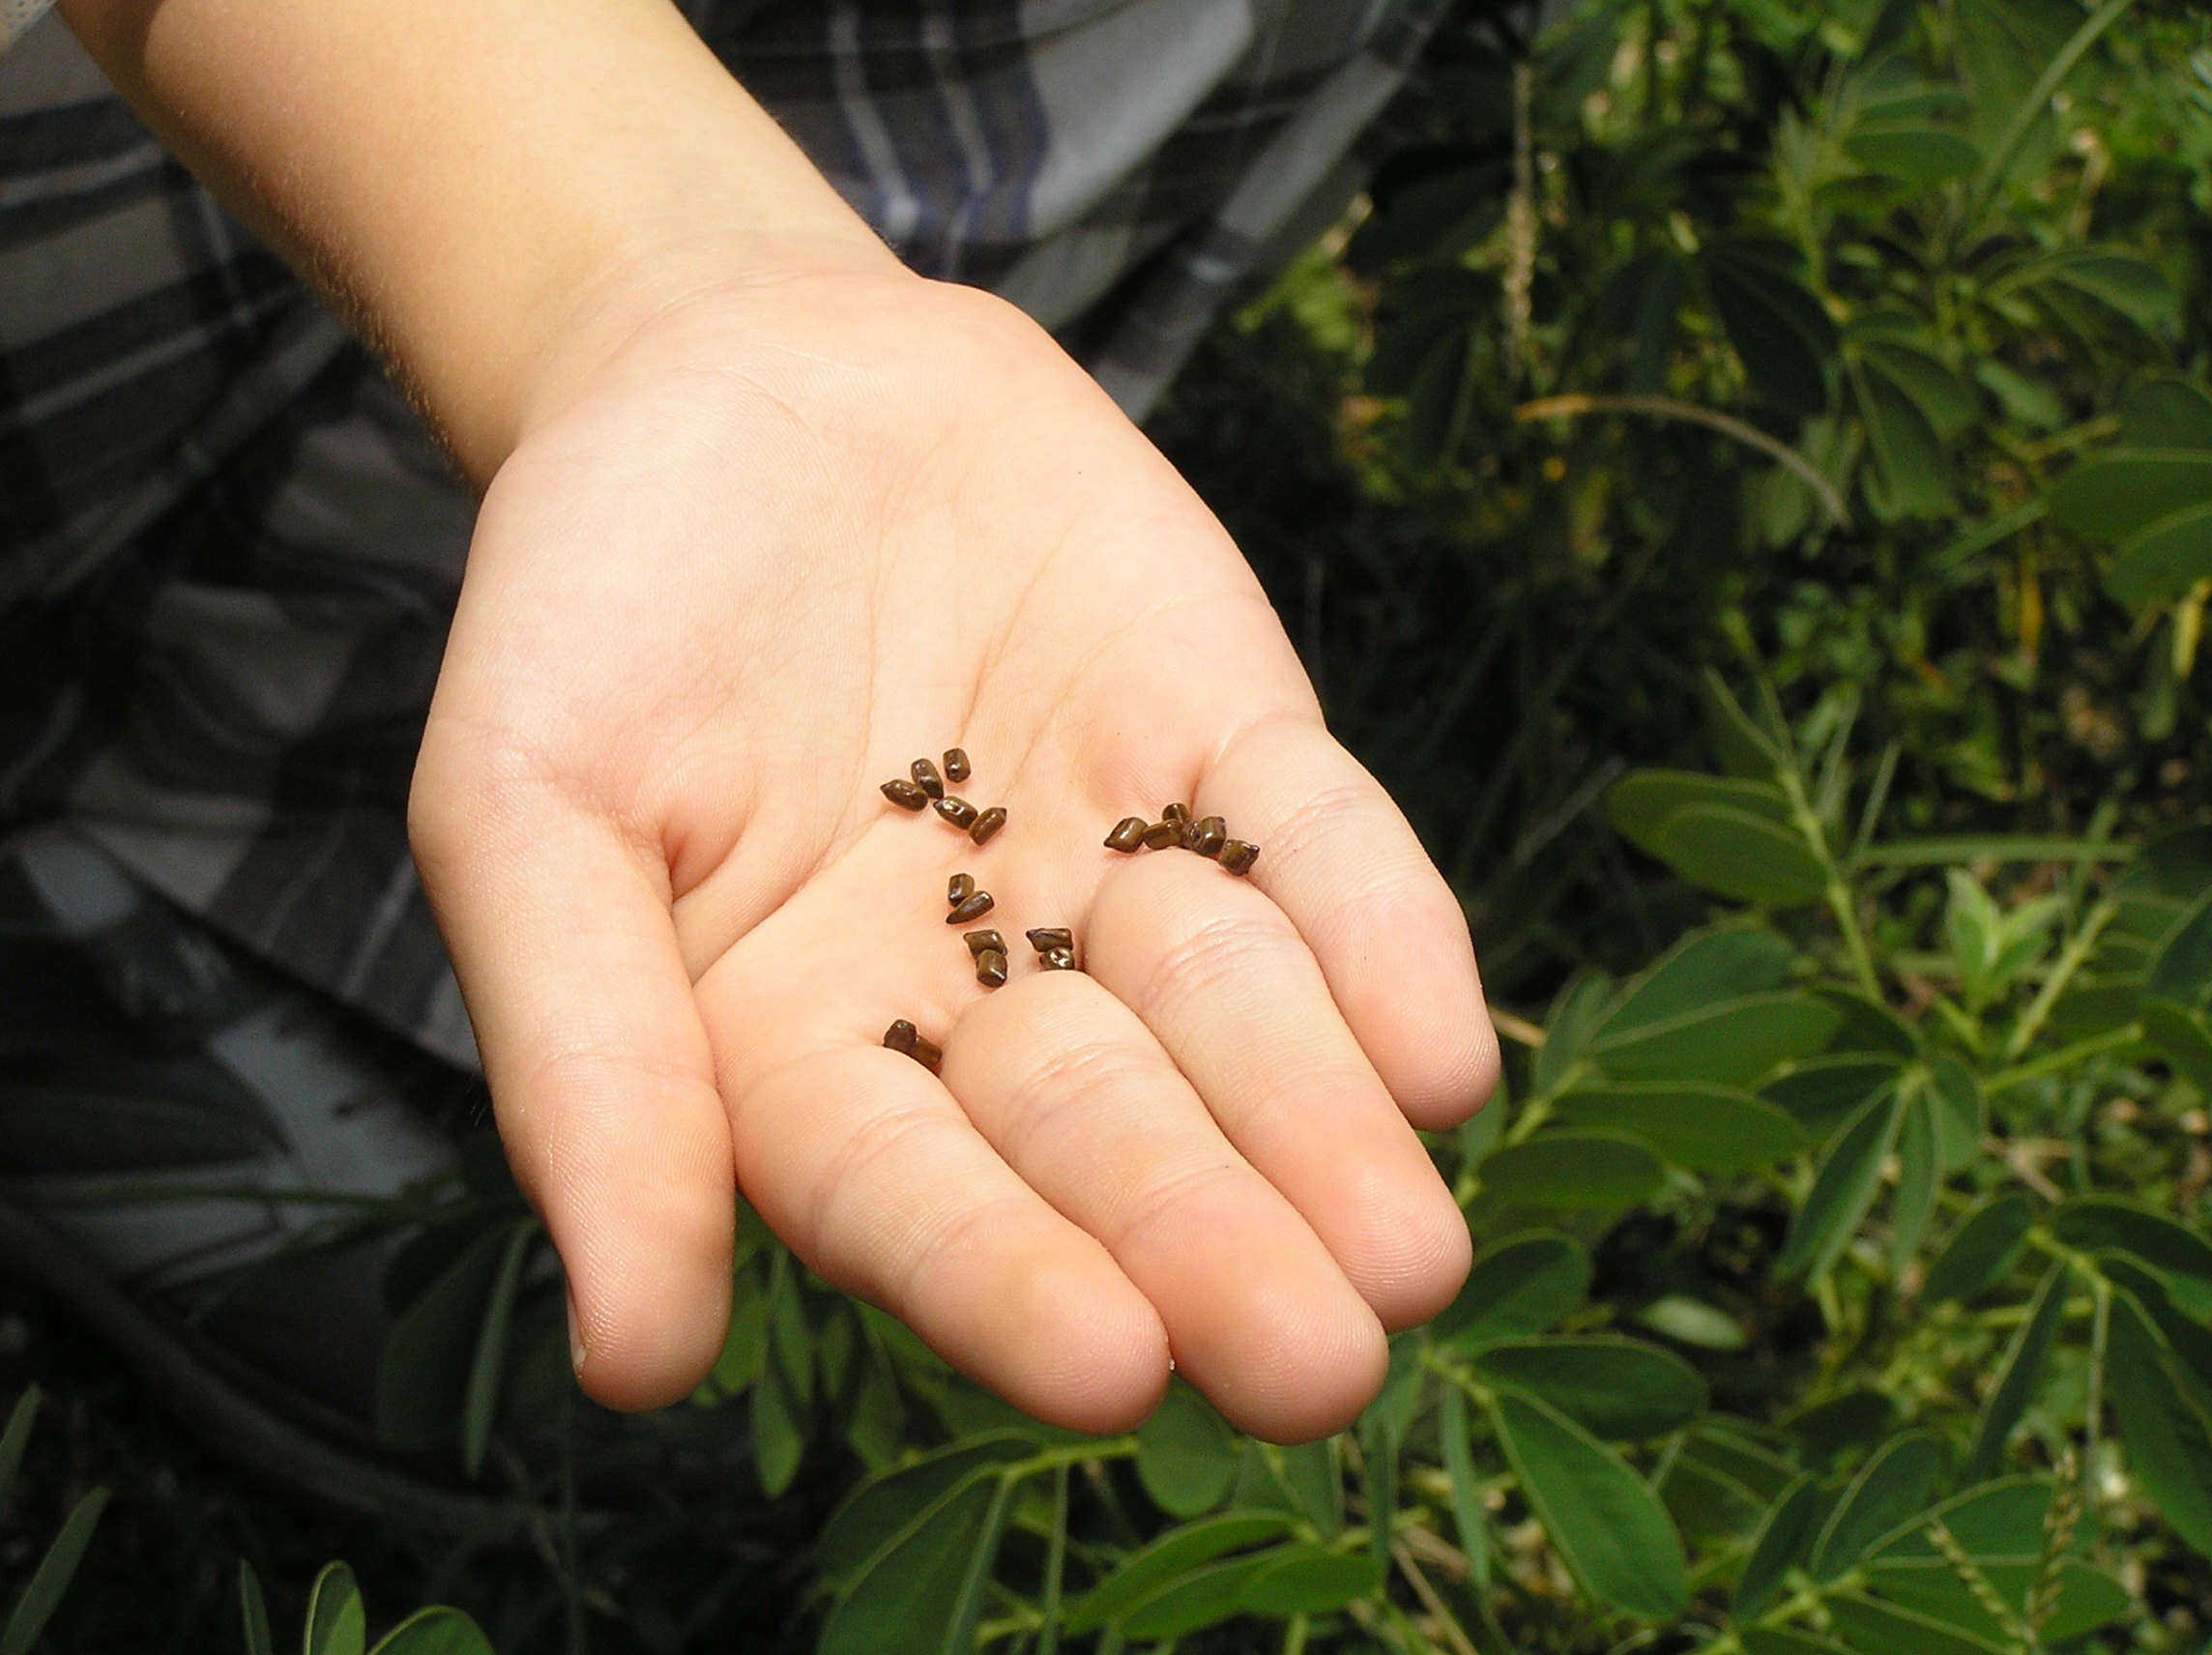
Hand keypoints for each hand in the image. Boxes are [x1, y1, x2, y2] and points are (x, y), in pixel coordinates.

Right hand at [409, 267, 1497, 1442]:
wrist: (736, 365)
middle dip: (1208, 1243)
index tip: (1111, 1367)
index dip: (1003, 1282)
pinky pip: (1318, 844)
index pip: (911, 1200)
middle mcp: (981, 997)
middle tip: (1321, 1368)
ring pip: (1236, 1017)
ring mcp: (1117, 871)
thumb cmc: (593, 600)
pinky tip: (1440, 1054)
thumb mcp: (529, 811)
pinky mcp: (1225, 745)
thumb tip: (631, 1367)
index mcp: (797, 1056)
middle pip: (1106, 1137)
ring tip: (1410, 1258)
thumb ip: (588, 1067)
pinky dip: (1381, 934)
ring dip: (1322, 1129)